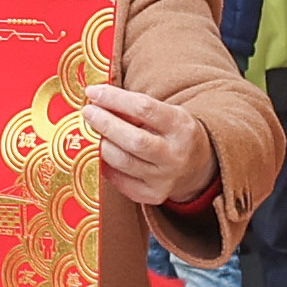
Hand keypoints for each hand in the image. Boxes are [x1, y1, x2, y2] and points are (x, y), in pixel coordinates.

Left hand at [81, 82, 215, 211]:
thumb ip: (136, 109)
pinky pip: (119, 180)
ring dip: (101, 144)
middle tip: (88, 112)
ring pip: (122, 162)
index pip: (144, 108)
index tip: (93, 92)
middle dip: (105, 123)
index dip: (114, 99)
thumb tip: (98, 99)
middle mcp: (175, 155)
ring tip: (91, 132)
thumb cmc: (174, 133)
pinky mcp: (152, 194)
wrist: (198, 167)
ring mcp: (164, 179)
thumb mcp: (167, 112)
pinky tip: (100, 153)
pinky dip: (105, 165)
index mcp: (181, 127)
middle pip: (133, 139)